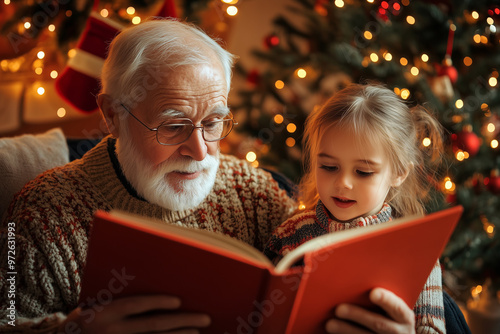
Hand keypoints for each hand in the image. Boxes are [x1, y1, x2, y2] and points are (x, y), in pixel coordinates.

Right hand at [58, 295, 210, 333]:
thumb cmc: (84, 321)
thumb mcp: (94, 306)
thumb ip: (118, 297)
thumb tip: (156, 283)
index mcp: (103, 313)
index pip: (135, 305)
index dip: (158, 302)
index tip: (179, 301)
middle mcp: (110, 332)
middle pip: (153, 326)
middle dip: (182, 322)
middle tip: (204, 318)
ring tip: (197, 332)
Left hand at [325, 288, 414, 333]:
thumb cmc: (387, 316)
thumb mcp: (391, 310)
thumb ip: (379, 298)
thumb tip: (352, 281)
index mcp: (404, 318)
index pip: (397, 308)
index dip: (386, 300)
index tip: (373, 293)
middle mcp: (399, 332)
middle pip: (378, 324)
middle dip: (358, 315)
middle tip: (339, 309)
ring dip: (346, 331)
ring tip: (330, 324)